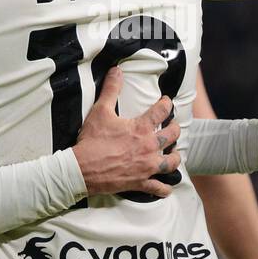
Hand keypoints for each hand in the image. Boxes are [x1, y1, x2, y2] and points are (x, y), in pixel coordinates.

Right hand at [73, 67, 180, 196]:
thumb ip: (111, 89)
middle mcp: (149, 147)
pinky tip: (166, 187)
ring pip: (172, 162)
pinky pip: (159, 189)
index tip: (167, 102)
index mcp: (141, 128)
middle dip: (175, 129)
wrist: (82, 169)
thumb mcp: (100, 111)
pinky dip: (164, 189)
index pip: (161, 111)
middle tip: (173, 127)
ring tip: (173, 154)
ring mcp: (147, 167)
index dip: (166, 104)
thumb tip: (116, 70)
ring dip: (175, 157)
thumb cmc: (92, 140)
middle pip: (172, 136)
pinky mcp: (141, 182)